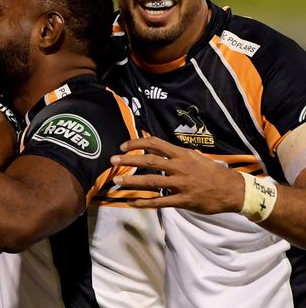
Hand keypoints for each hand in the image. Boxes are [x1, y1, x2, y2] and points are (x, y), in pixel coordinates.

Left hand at [111, 136, 244, 213]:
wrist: (233, 190)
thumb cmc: (212, 172)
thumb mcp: (194, 157)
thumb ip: (175, 153)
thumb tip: (155, 145)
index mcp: (182, 155)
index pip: (155, 143)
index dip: (137, 143)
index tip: (123, 146)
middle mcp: (180, 167)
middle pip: (149, 161)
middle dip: (129, 160)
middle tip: (112, 161)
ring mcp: (181, 184)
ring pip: (152, 182)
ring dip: (132, 181)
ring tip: (118, 182)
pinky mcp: (183, 200)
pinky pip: (159, 202)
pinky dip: (143, 202)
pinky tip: (131, 202)